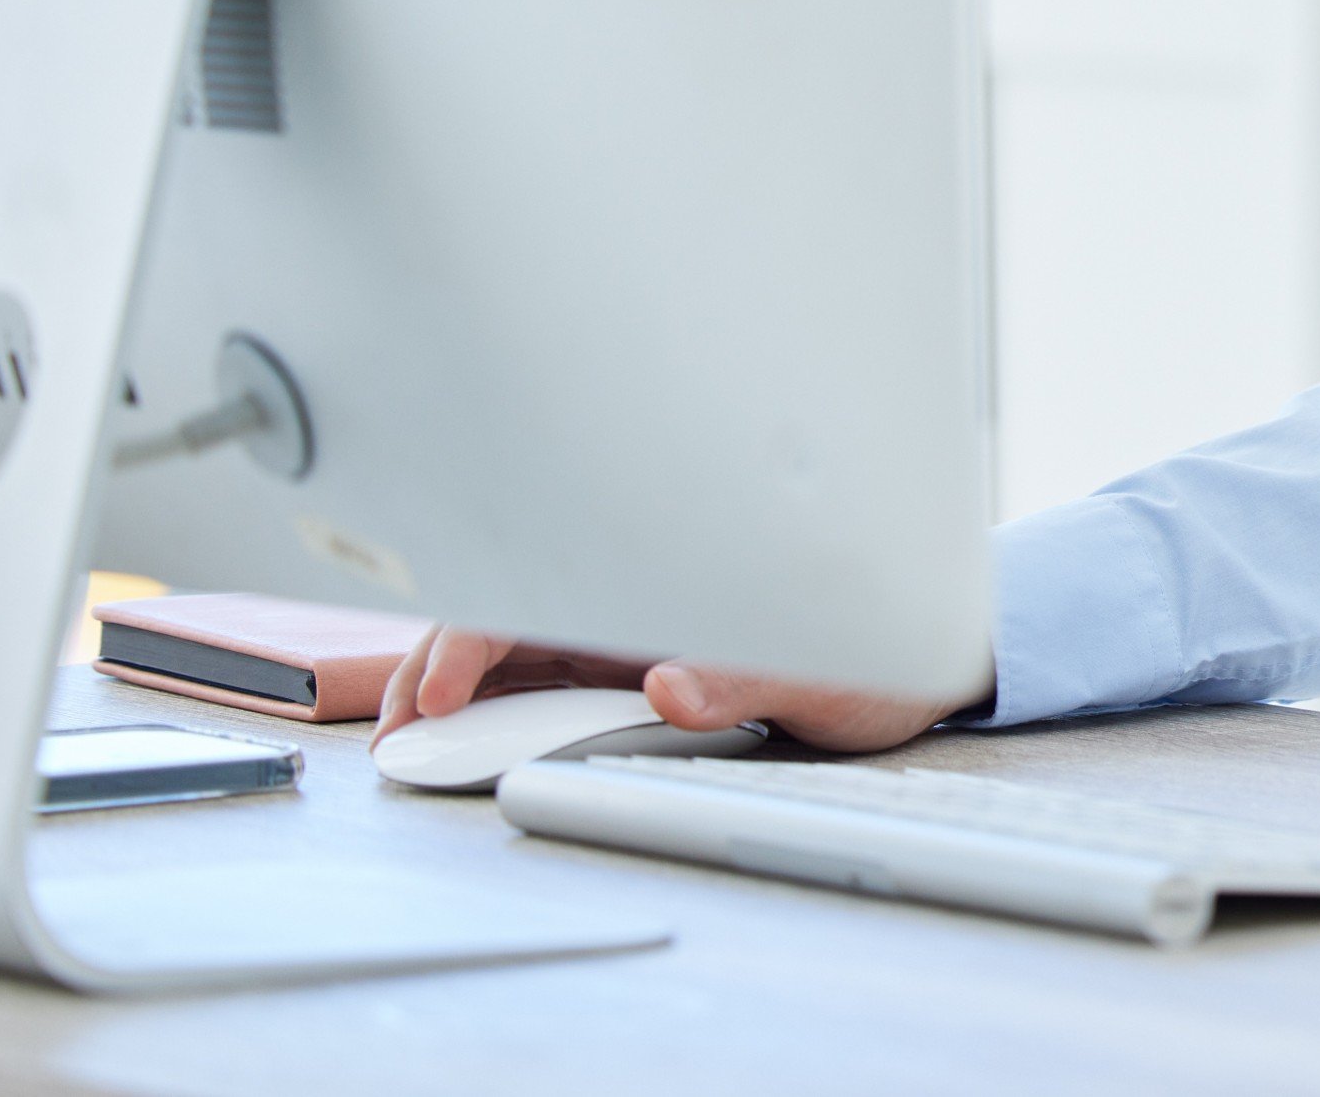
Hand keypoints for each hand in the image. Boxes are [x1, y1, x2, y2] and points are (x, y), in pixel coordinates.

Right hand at [375, 625, 987, 754]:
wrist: (924, 663)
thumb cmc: (881, 652)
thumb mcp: (830, 669)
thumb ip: (749, 675)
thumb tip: (671, 686)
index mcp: (672, 582)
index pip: (548, 595)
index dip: (478, 636)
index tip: (440, 688)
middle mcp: (639, 600)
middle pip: (510, 613)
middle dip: (437, 662)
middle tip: (396, 730)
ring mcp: (628, 631)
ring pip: (514, 644)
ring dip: (452, 684)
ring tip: (407, 737)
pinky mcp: (630, 666)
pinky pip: (544, 679)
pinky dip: (490, 704)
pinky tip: (457, 733)